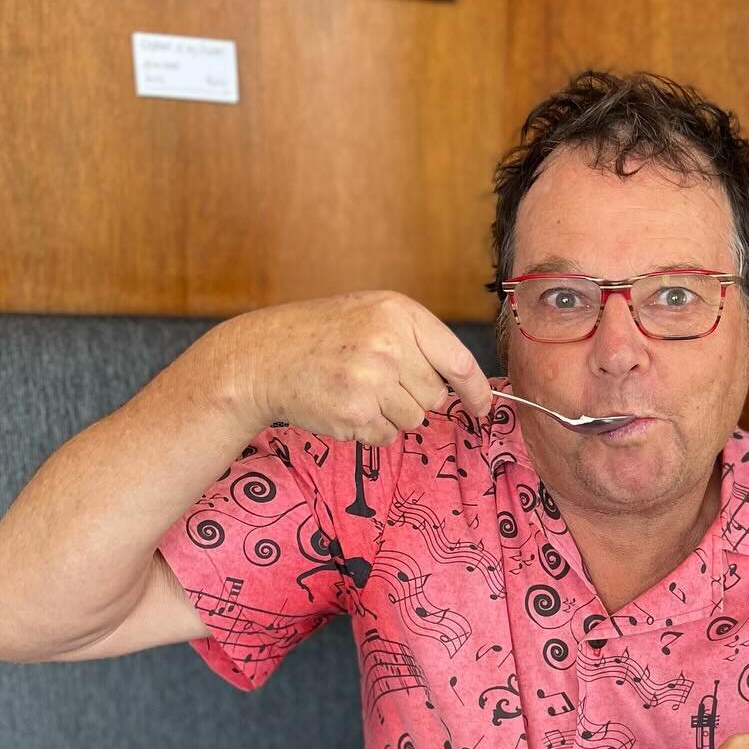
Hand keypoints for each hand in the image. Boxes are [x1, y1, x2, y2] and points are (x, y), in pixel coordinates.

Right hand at [211, 290, 495, 444]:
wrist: (265, 357)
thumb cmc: (323, 336)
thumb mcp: (372, 315)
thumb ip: (417, 341)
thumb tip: (462, 387)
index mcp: (399, 313)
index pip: (458, 361)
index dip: (476, 391)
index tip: (482, 407)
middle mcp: (389, 344)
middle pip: (435, 397)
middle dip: (414, 397)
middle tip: (377, 380)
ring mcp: (372, 380)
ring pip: (413, 420)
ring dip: (391, 415)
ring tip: (358, 391)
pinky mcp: (356, 412)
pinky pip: (386, 436)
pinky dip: (370, 429)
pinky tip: (345, 406)